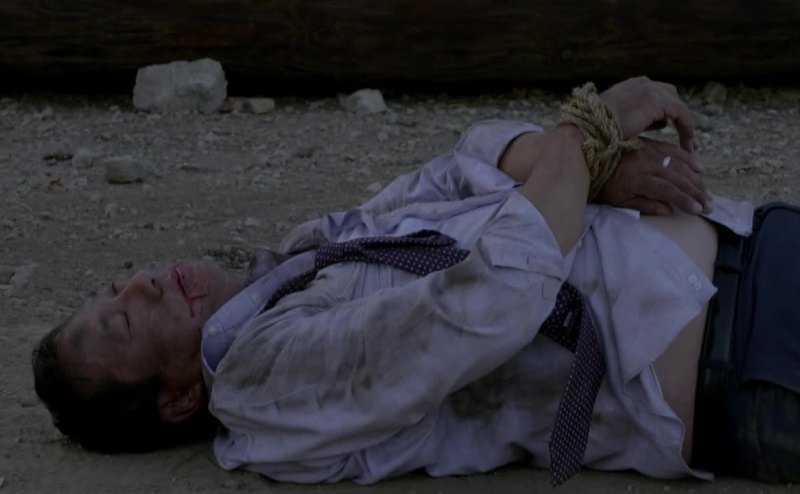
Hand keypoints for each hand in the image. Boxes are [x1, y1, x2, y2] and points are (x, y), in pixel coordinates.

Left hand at [596, 139, 711, 214]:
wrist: (590, 159)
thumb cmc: (603, 185)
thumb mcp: (618, 201)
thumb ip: (644, 205)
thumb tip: (670, 211)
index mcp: (637, 179)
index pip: (668, 190)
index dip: (685, 200)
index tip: (699, 210)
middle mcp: (646, 163)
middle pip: (678, 178)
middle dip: (696, 193)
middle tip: (710, 206)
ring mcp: (649, 151)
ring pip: (680, 165)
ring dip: (696, 179)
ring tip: (707, 193)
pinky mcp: (650, 144)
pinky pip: (673, 150)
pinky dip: (688, 159)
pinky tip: (699, 169)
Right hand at [600, 76, 695, 152]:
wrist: (588, 128)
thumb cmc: (596, 130)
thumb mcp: (615, 119)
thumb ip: (633, 117)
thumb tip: (651, 124)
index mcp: (631, 86)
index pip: (655, 94)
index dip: (663, 112)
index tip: (666, 128)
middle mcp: (643, 83)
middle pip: (670, 96)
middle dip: (676, 115)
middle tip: (682, 136)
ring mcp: (651, 90)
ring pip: (678, 106)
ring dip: (684, 125)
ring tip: (688, 145)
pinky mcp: (658, 101)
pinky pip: (681, 115)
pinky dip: (687, 130)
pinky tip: (687, 145)